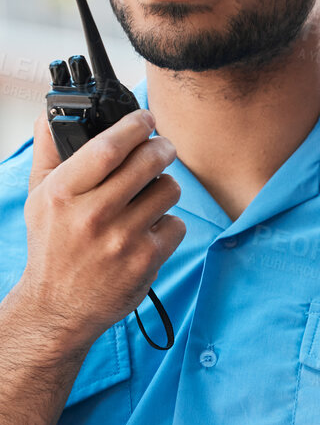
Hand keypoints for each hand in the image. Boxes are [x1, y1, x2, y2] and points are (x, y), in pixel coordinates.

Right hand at [19, 109, 183, 354]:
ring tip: (153, 192)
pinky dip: (168, 223)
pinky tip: (152, 228)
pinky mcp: (146, 259)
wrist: (60, 306)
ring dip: (166, 186)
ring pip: (168, 191)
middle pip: (146, 163)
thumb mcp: (38, 199)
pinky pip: (175, 224)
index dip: (134, 126)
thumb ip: (48, 155)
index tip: (145, 118)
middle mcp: (93, 214)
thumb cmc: (52, 247)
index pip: (107, 148)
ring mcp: (122, 238)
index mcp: (63, 193)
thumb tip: (48, 118)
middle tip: (163, 147)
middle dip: (162, 148)